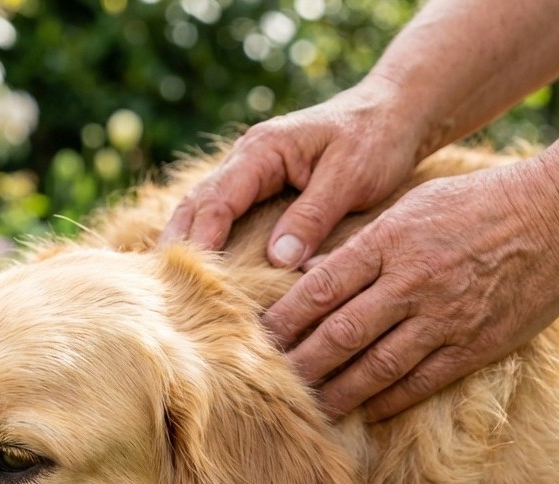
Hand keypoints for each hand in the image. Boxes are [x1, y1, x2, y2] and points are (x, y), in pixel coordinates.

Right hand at [161, 78, 432, 266]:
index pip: (217, 201)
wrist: (393, 114)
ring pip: (204, 212)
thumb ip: (313, 216)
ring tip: (175, 292)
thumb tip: (278, 260)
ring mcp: (250, 174)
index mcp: (263, 150)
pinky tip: (207, 276)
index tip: (192, 280)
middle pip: (196, 206)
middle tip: (165, 293)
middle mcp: (247, 160)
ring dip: (189, 247)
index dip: (201, 242)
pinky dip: (211, 244)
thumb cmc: (376, 140)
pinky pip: (225, 218)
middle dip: (179, 247)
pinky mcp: (262, 190)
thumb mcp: (350, 177)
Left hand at [262, 161, 558, 420]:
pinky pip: (420, 382)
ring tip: (310, 408)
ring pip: (376, 367)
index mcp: (390, 242)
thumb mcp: (413, 206)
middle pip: (340, 334)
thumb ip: (362, 242)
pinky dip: (388, 399)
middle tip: (269, 384)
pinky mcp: (473, 345)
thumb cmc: (480, 204)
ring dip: (338, 392)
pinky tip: (366, 410)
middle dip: (300, 364)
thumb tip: (309, 270)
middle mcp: (411, 283)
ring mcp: (443, 318)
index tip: (257, 340)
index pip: (320, 288)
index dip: (284, 320)